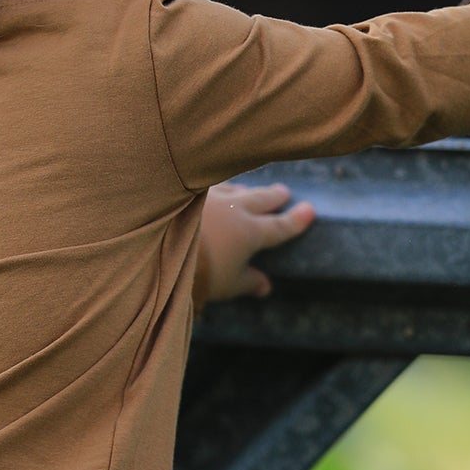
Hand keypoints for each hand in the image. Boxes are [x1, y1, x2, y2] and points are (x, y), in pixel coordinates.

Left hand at [197, 182, 315, 302]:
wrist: (160, 249)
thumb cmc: (199, 273)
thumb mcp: (227, 284)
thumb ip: (248, 282)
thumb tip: (265, 286)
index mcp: (250, 232)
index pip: (279, 226)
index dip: (296, 220)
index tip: (309, 211)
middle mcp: (235, 208)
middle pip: (261, 198)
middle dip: (274, 196)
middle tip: (284, 192)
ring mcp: (211, 195)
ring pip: (234, 187)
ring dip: (245, 189)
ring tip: (248, 189)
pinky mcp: (188, 190)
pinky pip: (209, 183)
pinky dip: (217, 185)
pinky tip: (212, 185)